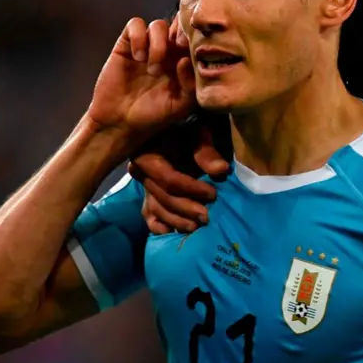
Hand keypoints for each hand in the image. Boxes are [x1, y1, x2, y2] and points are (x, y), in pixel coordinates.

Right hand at [85, 18, 195, 147]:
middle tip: (178, 47)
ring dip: (158, 43)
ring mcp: (147, 46)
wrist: (121, 122)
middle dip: (181, 32)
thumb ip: (191, 84)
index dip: (198, 39)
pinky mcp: (127, 45)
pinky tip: (138, 57)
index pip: (196, 39)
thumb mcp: (182, 104)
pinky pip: (135, 24)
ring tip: (153, 69)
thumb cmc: (154, 115)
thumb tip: (185, 60)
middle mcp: (168, 51)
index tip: (193, 52)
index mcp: (185, 62)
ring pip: (159, 25)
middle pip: (179, 24)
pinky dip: (138, 37)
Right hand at [129, 116, 229, 233]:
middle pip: (162, 198)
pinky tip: (172, 232)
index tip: (212, 194)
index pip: (169, 179)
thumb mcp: (197, 134)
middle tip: (207, 217)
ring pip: (156, 210)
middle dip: (186, 209)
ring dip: (176, 221)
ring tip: (196, 227)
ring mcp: (144, 187)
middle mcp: (141, 173)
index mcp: (148, 156)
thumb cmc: (189, 130)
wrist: (178, 131)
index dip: (191, 189)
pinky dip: (159, 227)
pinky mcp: (148, 198)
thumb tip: (221, 170)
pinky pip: (149, 217)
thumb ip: (206, 152)